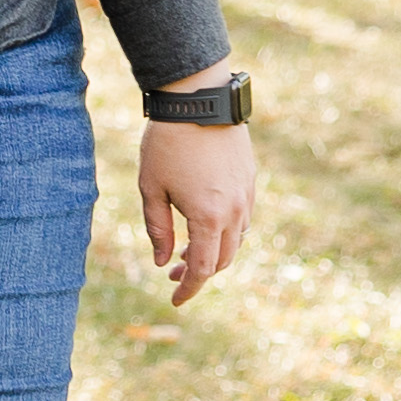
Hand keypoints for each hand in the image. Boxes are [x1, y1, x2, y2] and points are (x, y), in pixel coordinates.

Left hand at [134, 79, 254, 304]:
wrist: (198, 100)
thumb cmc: (167, 143)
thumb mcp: (151, 188)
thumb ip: (158, 229)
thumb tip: (163, 261)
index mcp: (208, 217)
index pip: (204, 269)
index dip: (190, 289)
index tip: (175, 300)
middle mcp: (234, 211)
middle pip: (224, 259)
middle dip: (199, 273)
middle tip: (172, 273)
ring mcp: (246, 195)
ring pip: (236, 240)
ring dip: (215, 252)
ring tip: (186, 250)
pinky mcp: (250, 180)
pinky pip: (243, 218)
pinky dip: (225, 232)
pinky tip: (204, 225)